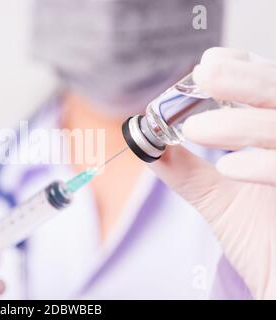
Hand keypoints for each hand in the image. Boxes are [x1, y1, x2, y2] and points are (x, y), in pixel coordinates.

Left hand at [149, 47, 275, 298]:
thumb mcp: (217, 197)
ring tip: (197, 128)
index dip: (246, 69)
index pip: (273, 88)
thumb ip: (185, 168)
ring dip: (244, 124)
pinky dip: (264, 165)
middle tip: (204, 74)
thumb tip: (143, 140)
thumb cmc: (263, 238)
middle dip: (246, 82)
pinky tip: (229, 168)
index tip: (208, 63)